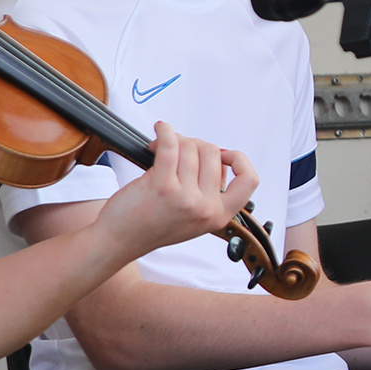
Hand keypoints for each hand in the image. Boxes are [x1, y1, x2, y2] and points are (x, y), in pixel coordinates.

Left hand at [93, 125, 258, 259]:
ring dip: (174, 139)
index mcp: (219, 215)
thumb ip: (210, 192)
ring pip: (191, 147)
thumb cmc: (152, 225)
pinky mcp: (163, 187)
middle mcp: (206, 208)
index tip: (224, 154)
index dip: (239, 160)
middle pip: (213, 152)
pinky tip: (160, 130)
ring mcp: (186, 198)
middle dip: (194, 144)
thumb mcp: (194, 217)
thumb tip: (215, 154)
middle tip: (177, 150)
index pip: (249, 180)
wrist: (121, 239)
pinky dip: (165, 131)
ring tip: (160, 147)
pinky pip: (170, 145)